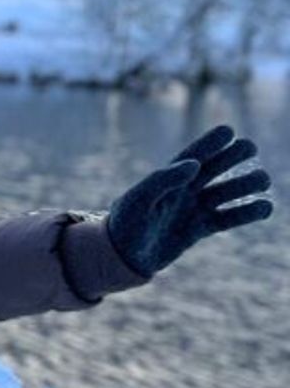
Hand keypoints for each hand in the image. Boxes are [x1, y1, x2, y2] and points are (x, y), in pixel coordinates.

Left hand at [105, 125, 272, 277]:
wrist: (122, 256)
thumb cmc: (125, 223)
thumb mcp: (138, 199)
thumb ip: (163, 180)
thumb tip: (194, 163)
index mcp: (166, 179)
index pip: (192, 156)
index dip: (209, 143)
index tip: (228, 130)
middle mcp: (183, 191)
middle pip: (213, 169)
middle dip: (232, 157)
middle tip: (251, 147)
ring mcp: (193, 209)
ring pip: (225, 193)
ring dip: (244, 185)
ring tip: (263, 179)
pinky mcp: (200, 229)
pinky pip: (227, 218)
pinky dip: (245, 213)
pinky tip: (265, 207)